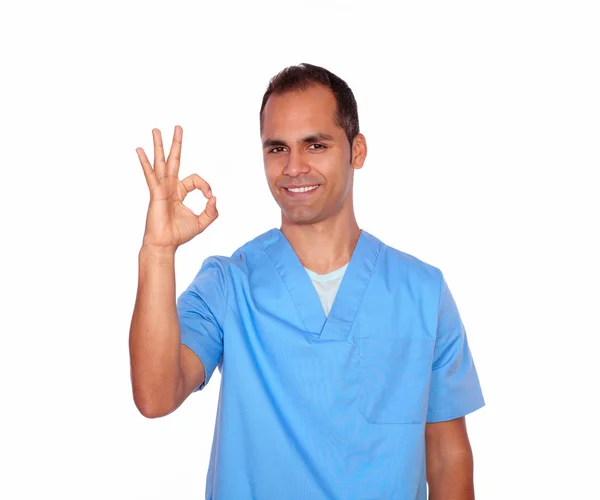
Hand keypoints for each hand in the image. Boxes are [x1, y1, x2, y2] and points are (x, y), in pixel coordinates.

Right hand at [136, 126, 217, 250]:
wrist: (165, 244)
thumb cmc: (179, 234)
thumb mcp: (202, 222)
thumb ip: (212, 211)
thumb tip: (214, 197)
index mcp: (180, 192)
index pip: (195, 179)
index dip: (205, 185)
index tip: (209, 196)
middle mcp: (169, 187)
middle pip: (174, 160)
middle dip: (176, 144)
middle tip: (178, 127)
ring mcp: (161, 188)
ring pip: (160, 162)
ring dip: (158, 146)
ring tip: (156, 130)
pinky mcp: (155, 193)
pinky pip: (150, 175)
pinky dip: (145, 162)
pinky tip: (140, 150)